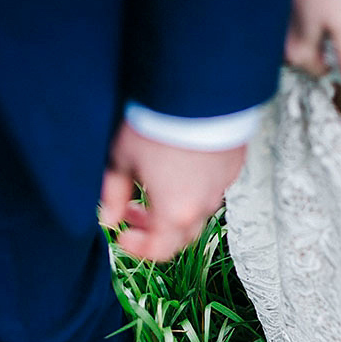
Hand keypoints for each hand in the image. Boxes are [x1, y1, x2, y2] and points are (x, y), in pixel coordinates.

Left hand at [99, 122, 245, 261]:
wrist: (197, 91)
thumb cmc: (157, 124)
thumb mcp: (122, 159)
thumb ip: (113, 195)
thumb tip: (107, 218)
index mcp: (174, 213)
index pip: (159, 250)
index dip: (137, 248)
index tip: (122, 235)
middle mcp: (203, 206)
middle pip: (180, 236)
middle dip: (154, 230)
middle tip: (133, 210)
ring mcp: (221, 187)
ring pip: (198, 211)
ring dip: (174, 208)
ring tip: (155, 185)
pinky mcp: (232, 166)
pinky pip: (212, 188)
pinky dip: (194, 188)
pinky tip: (179, 166)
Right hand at [284, 0, 340, 100]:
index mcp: (297, 53)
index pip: (325, 73)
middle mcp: (286, 44)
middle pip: (317, 58)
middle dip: (334, 50)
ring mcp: (287, 27)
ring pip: (313, 42)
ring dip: (329, 34)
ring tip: (338, 17)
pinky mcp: (293, 11)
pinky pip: (310, 26)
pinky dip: (322, 21)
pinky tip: (327, 6)